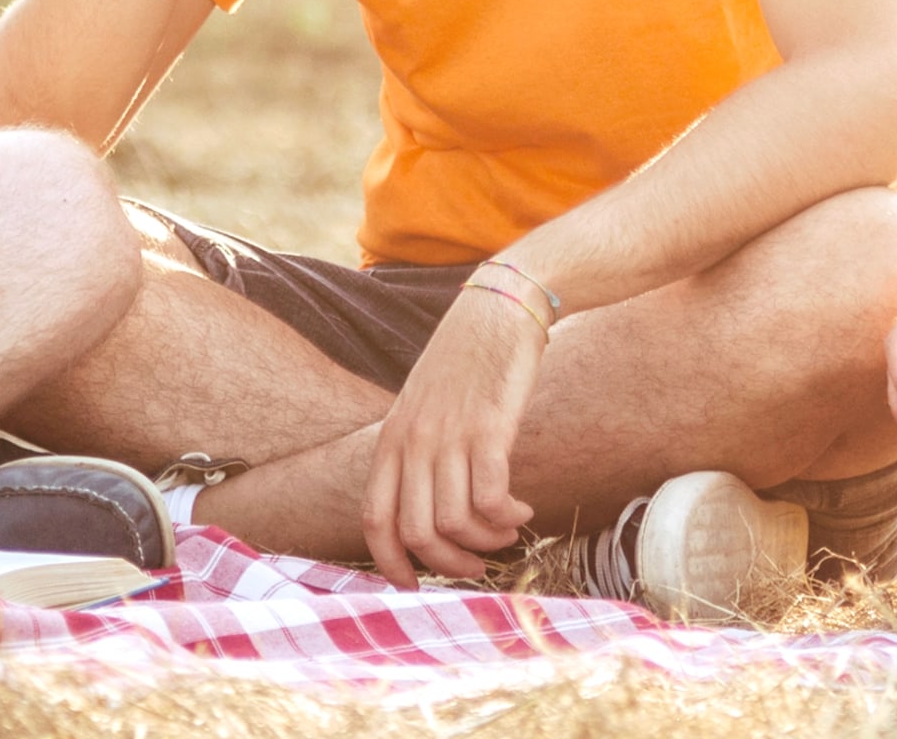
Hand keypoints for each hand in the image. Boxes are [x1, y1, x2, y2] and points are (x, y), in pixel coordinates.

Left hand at [360, 283, 541, 585]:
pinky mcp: (489, 429)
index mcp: (390, 441)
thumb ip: (418, 452)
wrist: (497, 311)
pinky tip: (522, 508)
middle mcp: (411, 441)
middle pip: (417, 532)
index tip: (414, 586)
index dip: (390, 562)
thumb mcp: (424, 410)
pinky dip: (508, 517)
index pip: (374, 518)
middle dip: (452, 564)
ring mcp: (447, 435)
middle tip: (481, 563)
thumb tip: (427, 509)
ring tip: (508, 528)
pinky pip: (491, 498)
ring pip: (455, 523)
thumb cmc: (464, 366)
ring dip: (488, 541)